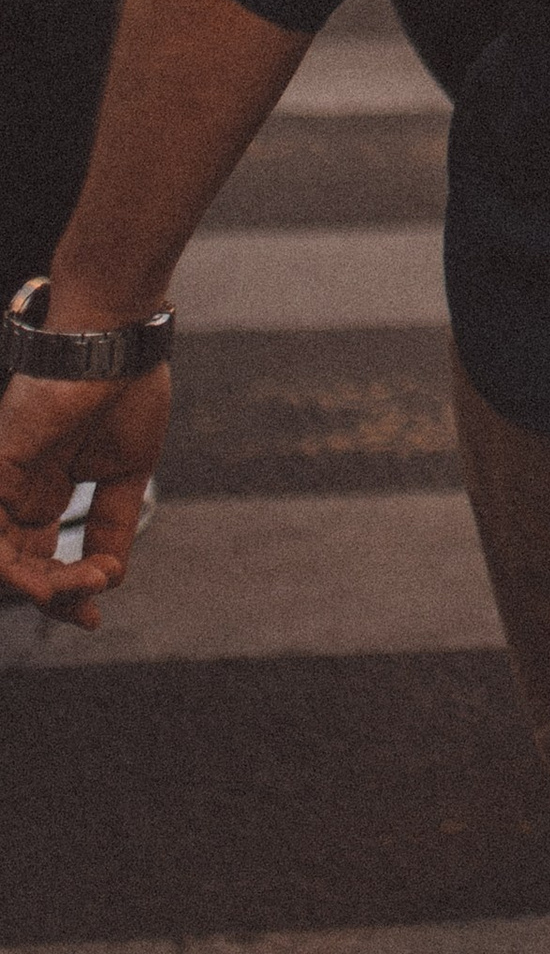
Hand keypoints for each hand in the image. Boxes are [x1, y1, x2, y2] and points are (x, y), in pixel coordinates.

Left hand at [0, 366, 168, 628]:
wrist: (119, 340)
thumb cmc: (128, 389)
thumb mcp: (128, 473)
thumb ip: (114, 526)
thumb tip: (108, 577)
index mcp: (49, 489)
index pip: (43, 559)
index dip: (67, 594)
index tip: (95, 619)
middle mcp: (21, 492)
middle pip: (24, 568)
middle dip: (58, 598)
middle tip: (92, 608)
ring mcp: (7, 481)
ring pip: (5, 559)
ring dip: (42, 588)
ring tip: (79, 591)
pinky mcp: (0, 468)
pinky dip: (14, 568)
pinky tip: (51, 581)